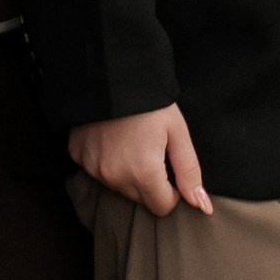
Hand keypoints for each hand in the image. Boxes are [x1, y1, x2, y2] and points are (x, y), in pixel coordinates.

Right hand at [69, 105, 210, 217]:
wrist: (111, 72)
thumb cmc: (151, 102)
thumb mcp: (177, 132)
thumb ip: (189, 171)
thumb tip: (202, 206)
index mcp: (143, 172)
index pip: (162, 207)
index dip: (172, 190)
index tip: (170, 166)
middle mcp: (114, 177)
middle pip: (140, 199)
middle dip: (150, 182)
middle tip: (152, 150)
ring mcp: (92, 168)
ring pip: (118, 186)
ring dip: (127, 173)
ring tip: (132, 141)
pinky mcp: (77, 157)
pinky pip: (97, 171)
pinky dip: (106, 160)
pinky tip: (112, 138)